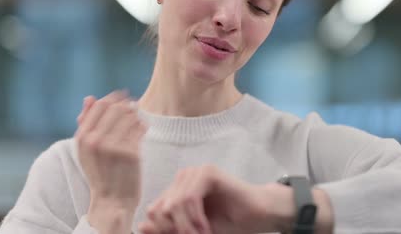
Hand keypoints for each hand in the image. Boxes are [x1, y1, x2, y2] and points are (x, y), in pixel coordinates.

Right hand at [75, 91, 147, 232]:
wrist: (111, 200)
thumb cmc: (100, 172)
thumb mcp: (86, 149)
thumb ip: (86, 123)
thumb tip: (89, 97)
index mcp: (82, 138)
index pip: (100, 105)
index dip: (113, 98)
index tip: (122, 98)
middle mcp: (96, 140)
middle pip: (116, 108)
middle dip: (126, 105)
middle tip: (133, 106)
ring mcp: (113, 146)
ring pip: (130, 116)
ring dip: (135, 115)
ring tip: (137, 119)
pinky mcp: (131, 153)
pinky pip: (140, 128)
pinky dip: (143, 126)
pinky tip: (142, 128)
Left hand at [138, 165, 282, 233]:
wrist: (258, 215)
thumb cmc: (228, 223)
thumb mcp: (192, 231)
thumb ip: (168, 230)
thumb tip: (141, 226)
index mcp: (176, 190)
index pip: (154, 211)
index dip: (164, 231)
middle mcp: (182, 178)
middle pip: (160, 209)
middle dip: (175, 231)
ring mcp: (195, 172)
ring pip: (173, 205)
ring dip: (186, 227)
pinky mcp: (208, 172)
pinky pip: (188, 198)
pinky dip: (194, 218)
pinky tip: (205, 227)